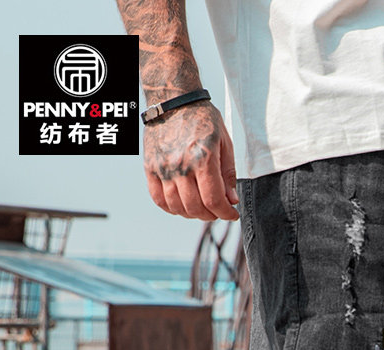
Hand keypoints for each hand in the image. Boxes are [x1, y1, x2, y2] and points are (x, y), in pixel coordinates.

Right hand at [144, 101, 239, 220]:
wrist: (174, 99)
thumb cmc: (203, 119)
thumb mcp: (224, 143)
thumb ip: (228, 174)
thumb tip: (231, 201)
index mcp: (203, 158)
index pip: (214, 200)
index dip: (226, 213)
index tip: (232, 214)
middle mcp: (181, 165)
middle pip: (196, 208)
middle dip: (212, 215)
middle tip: (218, 211)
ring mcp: (163, 168)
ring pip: (178, 207)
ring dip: (193, 214)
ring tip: (202, 207)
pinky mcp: (150, 167)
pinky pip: (159, 199)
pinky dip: (172, 208)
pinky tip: (183, 205)